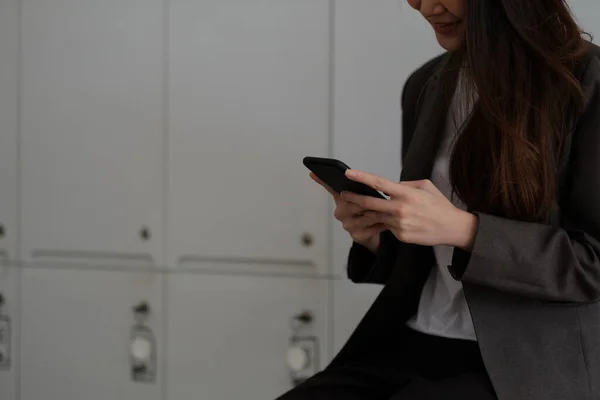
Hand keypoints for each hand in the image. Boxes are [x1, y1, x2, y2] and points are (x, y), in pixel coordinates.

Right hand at [309, 172, 385, 252]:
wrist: (373, 232)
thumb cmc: (369, 209)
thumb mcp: (365, 194)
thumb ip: (359, 184)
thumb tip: (352, 172)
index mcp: (341, 198)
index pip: (330, 187)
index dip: (321, 180)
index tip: (313, 172)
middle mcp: (340, 211)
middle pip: (353, 202)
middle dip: (367, 201)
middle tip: (380, 198)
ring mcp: (347, 224)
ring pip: (365, 215)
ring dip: (378, 213)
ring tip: (388, 210)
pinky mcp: (356, 236)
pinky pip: (371, 228)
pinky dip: (381, 224)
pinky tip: (387, 222)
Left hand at [341, 170, 477, 249]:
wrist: (453, 228)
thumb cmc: (440, 205)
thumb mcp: (426, 187)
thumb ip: (406, 185)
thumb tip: (391, 186)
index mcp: (407, 194)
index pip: (380, 183)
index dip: (362, 177)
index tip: (349, 173)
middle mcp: (401, 209)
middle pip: (370, 203)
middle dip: (354, 198)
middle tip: (343, 194)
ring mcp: (399, 224)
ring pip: (376, 216)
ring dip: (366, 212)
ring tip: (357, 207)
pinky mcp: (400, 236)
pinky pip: (387, 227)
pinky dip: (385, 222)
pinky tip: (387, 219)